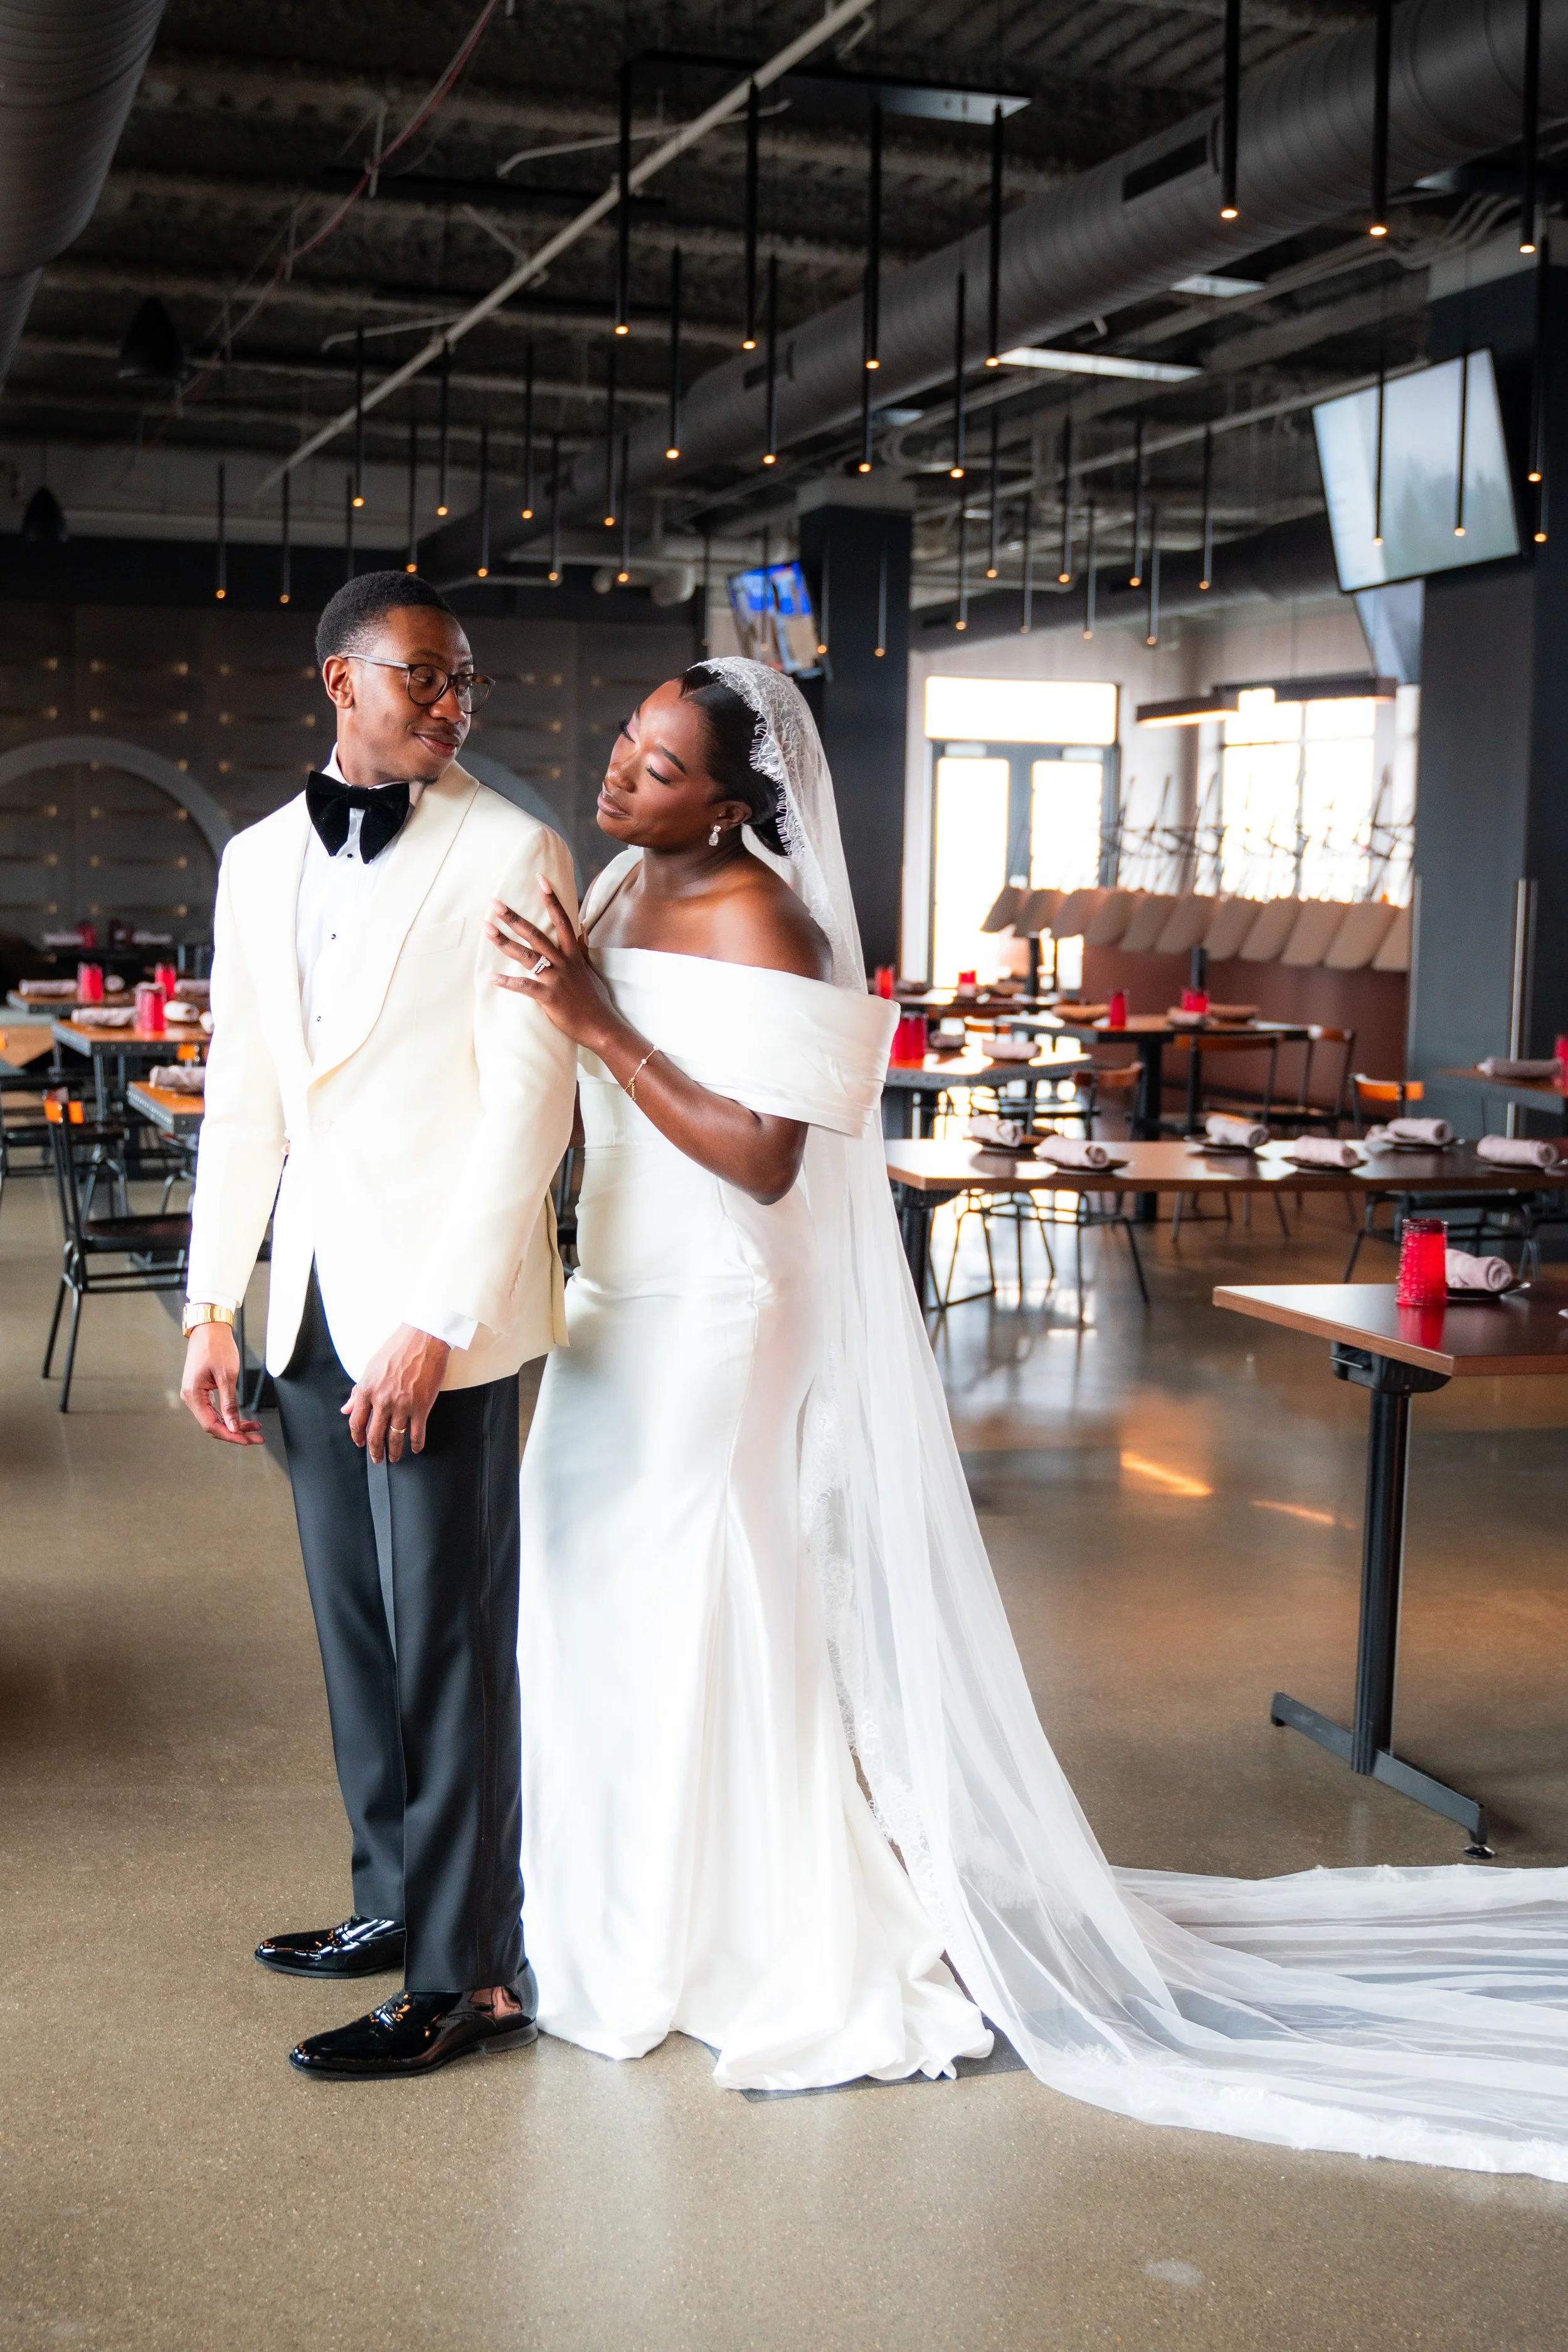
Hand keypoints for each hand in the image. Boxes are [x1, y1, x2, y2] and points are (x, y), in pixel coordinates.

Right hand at [180, 1322, 263, 1445]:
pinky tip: (243, 1419)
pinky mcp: (202, 1391)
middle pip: (213, 1425)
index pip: (211, 1425)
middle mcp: (191, 1397)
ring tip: (255, 1428)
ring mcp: (196, 1395)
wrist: (209, 1329)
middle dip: (235, 1433)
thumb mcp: (227, 1376)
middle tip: (257, 1438)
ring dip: (234, 1425)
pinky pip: (215, 1409)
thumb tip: (233, 1426)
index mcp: (193, 1395)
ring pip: (215, 1418)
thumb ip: (229, 1403)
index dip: (230, 1435)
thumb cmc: (217, 1347)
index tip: (248, 1440)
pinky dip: (229, 1415)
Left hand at [342, 1325, 449, 1463]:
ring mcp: (402, 1405)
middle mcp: (382, 1401)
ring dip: (394, 1451)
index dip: (357, 1437)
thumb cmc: (397, 1349)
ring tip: (395, 1458)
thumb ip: (358, 1391)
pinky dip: (416, 1444)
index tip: (360, 1444)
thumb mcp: (370, 1368)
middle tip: (377, 1459)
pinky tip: (416, 1448)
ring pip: (395, 1437)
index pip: (356, 1422)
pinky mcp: (421, 1407)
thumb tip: (346, 1408)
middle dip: (375, 1451)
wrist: (423, 1339)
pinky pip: (417, 1433)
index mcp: (367, 1390)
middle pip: (375, 1435)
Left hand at [486, 880, 619, 1051]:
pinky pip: (525, 987)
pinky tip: (491, 977)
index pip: (563, 919)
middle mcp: (563, 962)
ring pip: (527, 956)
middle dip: (513, 917)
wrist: (601, 1026)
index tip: (541, 878)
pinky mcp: (549, 997)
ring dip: (504, 942)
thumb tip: (582, 931)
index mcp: (573, 954)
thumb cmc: (594, 1000)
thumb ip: (581, 949)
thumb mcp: (589, 969)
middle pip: (536, 934)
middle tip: (493, 903)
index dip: (552, 899)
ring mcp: (556, 979)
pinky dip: (507, 982)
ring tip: (486, 929)